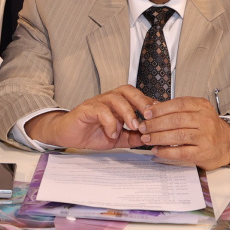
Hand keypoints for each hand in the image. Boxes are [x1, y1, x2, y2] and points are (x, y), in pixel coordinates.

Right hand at [23, 85, 153, 150]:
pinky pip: (100, 110)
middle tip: (150, 116)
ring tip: (133, 126)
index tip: (161, 116)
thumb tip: (149, 139)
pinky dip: (109, 122)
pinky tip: (112, 133)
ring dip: (127, 112)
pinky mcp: (86, 110)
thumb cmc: (90, 133)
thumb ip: (132, 137)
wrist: (67, 135)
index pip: (137, 96)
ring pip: (115, 98)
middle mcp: (108, 99)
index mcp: (118, 104)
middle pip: (128, 91)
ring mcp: (97, 103)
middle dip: (142, 101)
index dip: (149, 103)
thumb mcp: (116, 138)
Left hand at [139, 95, 229, 168]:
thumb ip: (176, 109)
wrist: (225, 144)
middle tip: (143, 127)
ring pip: (177, 136)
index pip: (179, 104)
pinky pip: (180, 152)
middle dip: (155, 124)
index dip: (160, 109)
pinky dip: (166, 151)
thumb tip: (152, 107)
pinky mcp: (202, 153)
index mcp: (202, 106)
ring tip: (146, 138)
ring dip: (158, 137)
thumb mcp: (196, 112)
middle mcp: (205, 120)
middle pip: (176, 120)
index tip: (146, 113)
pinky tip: (156, 150)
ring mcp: (205, 137)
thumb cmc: (207, 127)